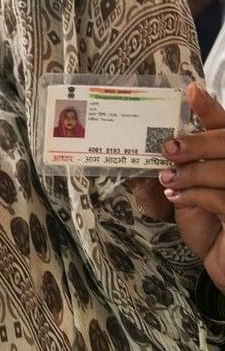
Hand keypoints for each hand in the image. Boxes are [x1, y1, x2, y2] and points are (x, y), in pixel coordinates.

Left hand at [160, 83, 224, 290]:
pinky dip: (196, 195)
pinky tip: (177, 197)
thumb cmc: (207, 222)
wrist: (223, 261)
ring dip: (193, 172)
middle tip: (169, 148)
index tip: (191, 89)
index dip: (210, 108)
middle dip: (199, 142)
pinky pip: (223, 199)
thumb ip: (173, 170)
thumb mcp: (185, 191)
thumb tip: (134, 153)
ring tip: (168, 179)